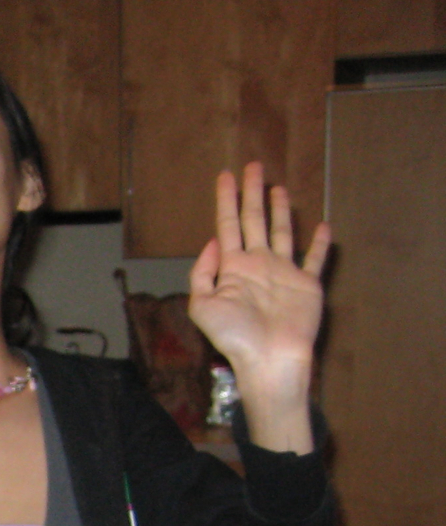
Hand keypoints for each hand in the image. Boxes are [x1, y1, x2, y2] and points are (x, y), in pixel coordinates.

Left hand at [188, 163, 331, 451]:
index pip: (227, 225)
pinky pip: (315, 260)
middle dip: (252, 193)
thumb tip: (212, 243)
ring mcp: (283, 273)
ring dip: (280, 210)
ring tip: (278, 189)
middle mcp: (257, 265)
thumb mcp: (202, 304)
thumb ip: (203, 273)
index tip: (226, 175)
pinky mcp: (307, 284)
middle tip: (253, 166)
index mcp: (232, 268)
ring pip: (281, 233)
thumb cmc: (234, 337)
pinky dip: (319, 244)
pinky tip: (322, 227)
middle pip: (253, 220)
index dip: (226, 200)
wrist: (268, 359)